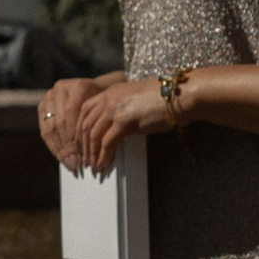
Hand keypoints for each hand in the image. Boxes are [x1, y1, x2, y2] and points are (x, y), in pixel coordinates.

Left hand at [40, 71, 172, 174]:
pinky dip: (103, 156)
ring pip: (93, 135)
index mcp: (110, 92)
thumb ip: (120, 111)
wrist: (179, 95)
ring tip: (94, 166)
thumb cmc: (163, 100)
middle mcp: (108, 98)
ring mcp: (115, 109)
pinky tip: (104, 164)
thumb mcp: (134, 101)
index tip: (81, 145)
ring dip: (92, 153)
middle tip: (84, 160)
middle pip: (85, 124)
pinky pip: (107, 143)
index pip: (84, 111)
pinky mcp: (124, 121)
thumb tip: (114, 130)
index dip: (80, 130)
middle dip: (83, 145)